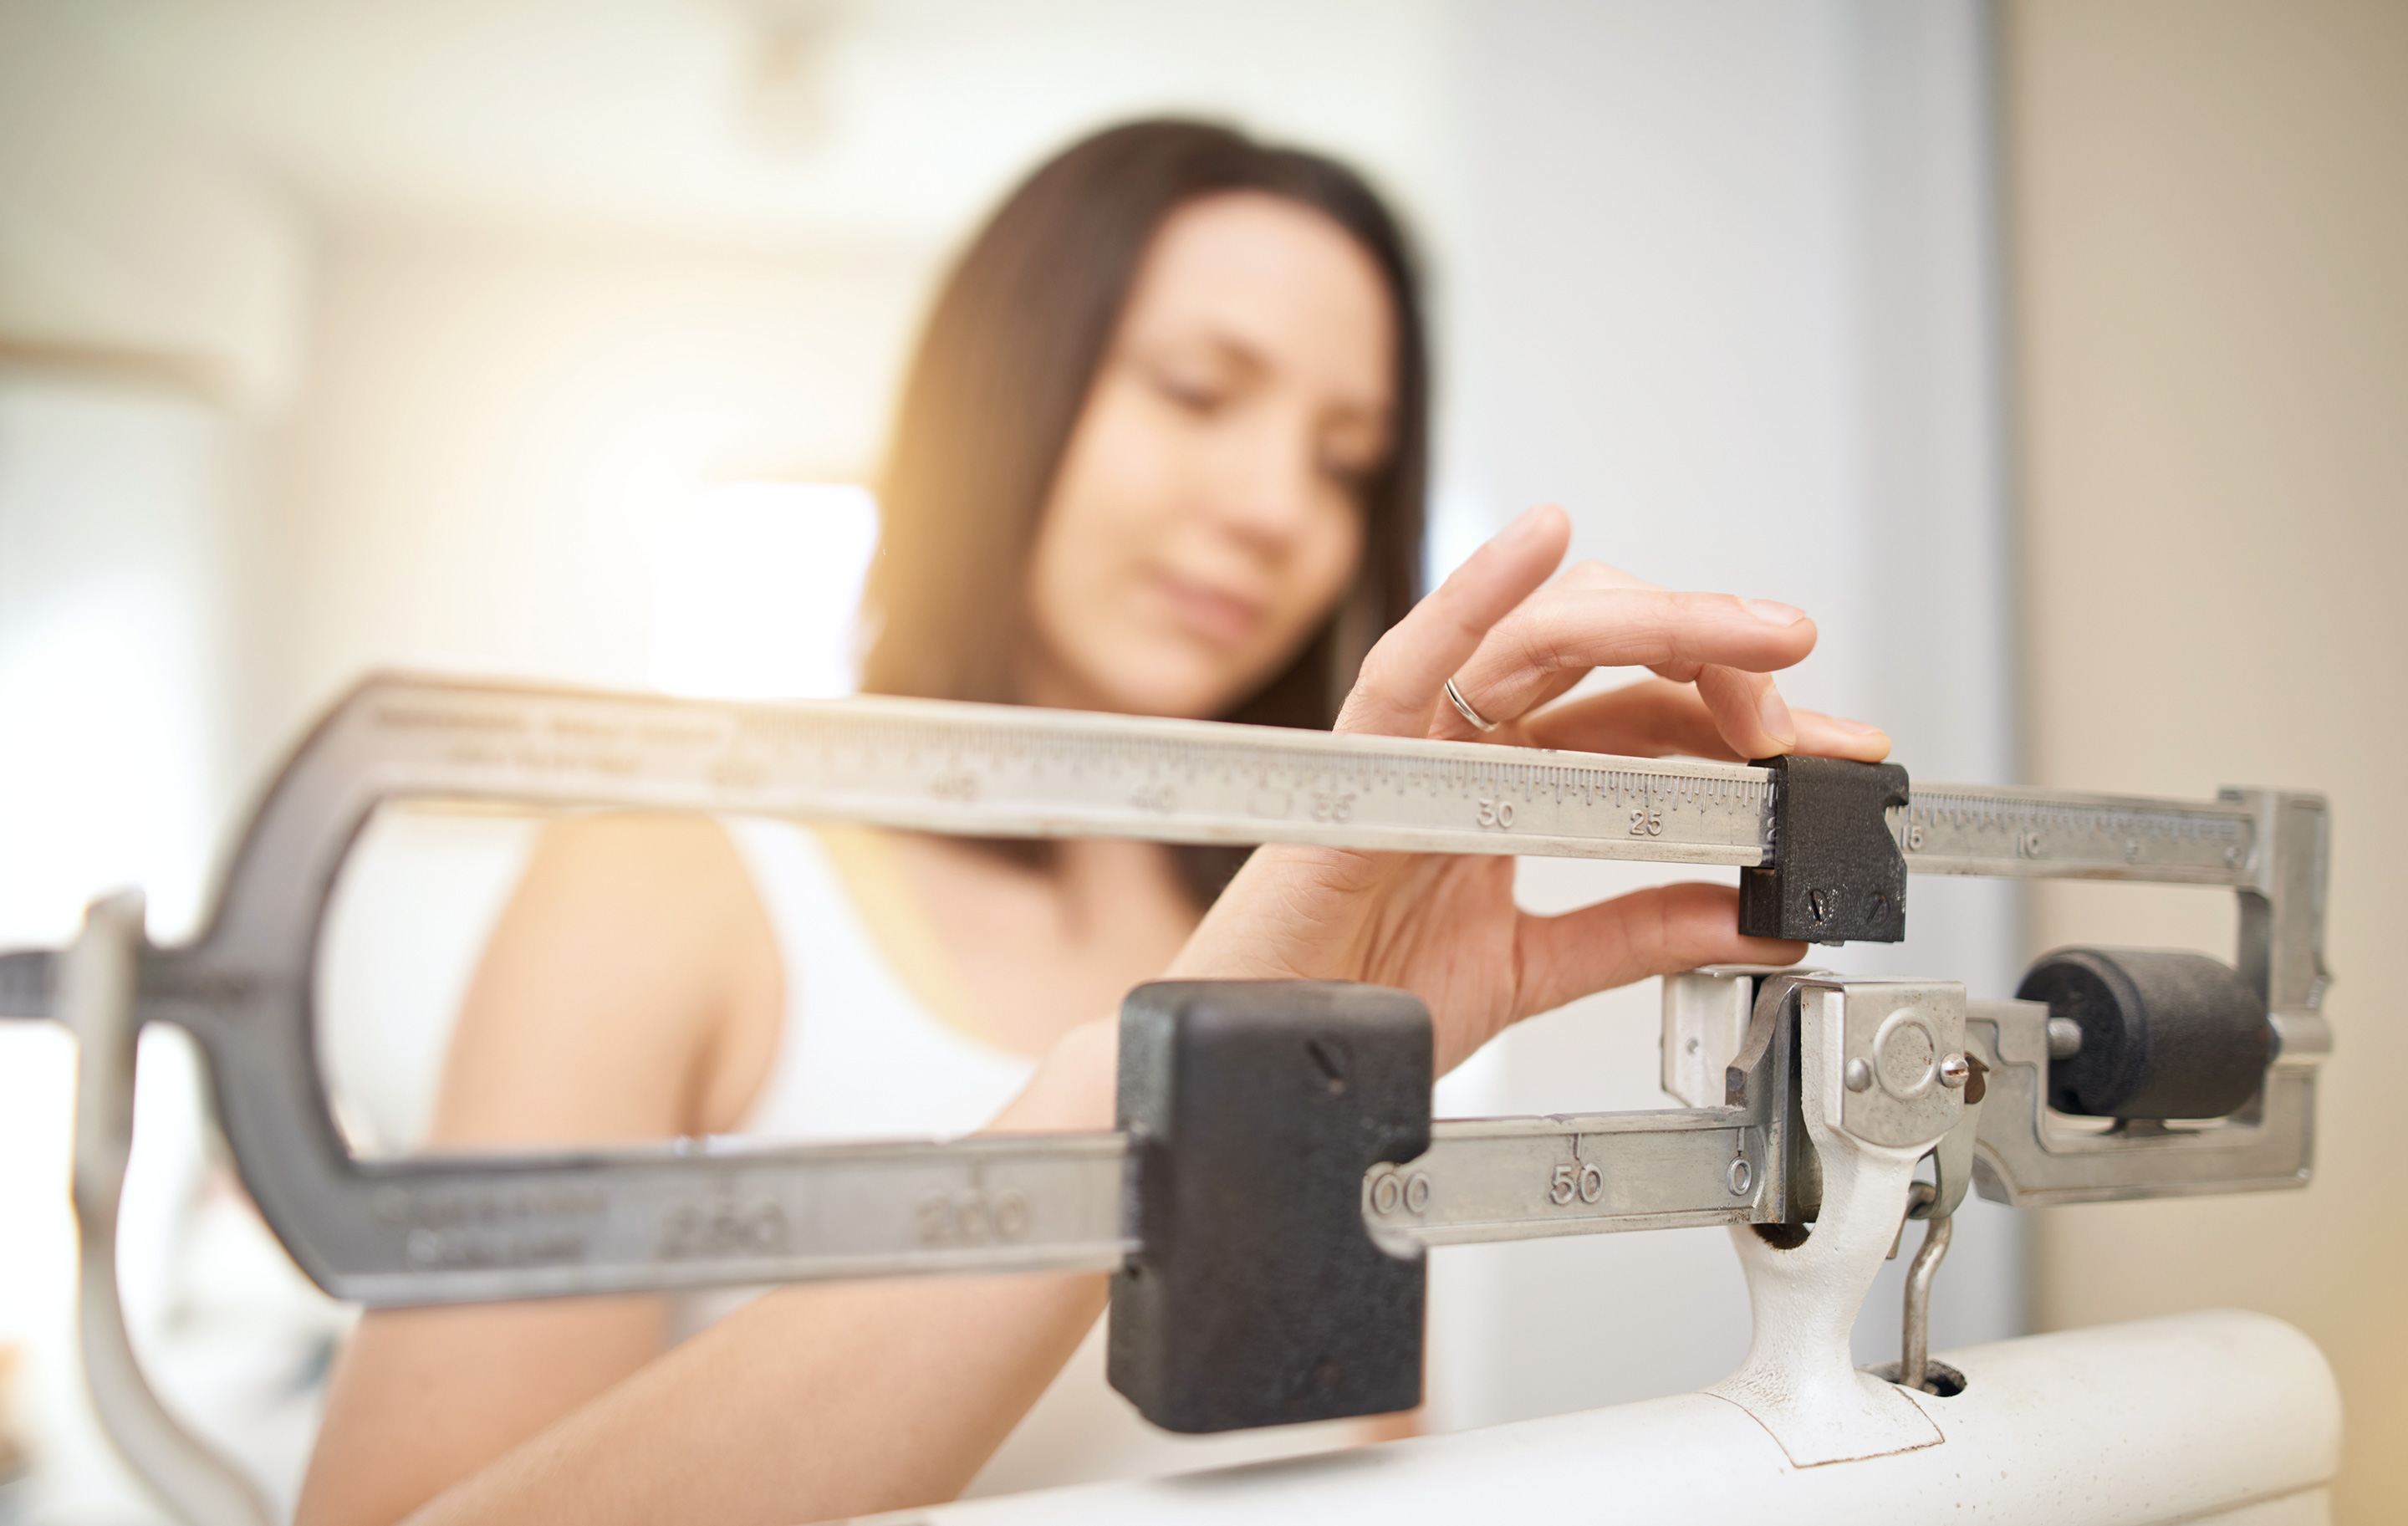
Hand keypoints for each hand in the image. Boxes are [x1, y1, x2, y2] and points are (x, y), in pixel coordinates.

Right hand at [1166, 504, 1891, 1072]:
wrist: (1264, 1065)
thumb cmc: (1352, 1004)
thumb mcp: (1529, 970)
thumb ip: (1633, 932)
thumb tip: (1755, 917)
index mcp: (1503, 782)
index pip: (1644, 721)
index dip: (1747, 727)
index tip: (1839, 751)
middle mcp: (1463, 745)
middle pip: (1610, 660)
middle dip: (1724, 664)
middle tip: (1818, 695)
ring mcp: (1411, 746)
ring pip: (1541, 642)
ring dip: (1658, 622)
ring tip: (1753, 629)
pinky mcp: (1355, 769)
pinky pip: (1412, 667)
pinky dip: (1474, 597)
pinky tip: (1544, 544)